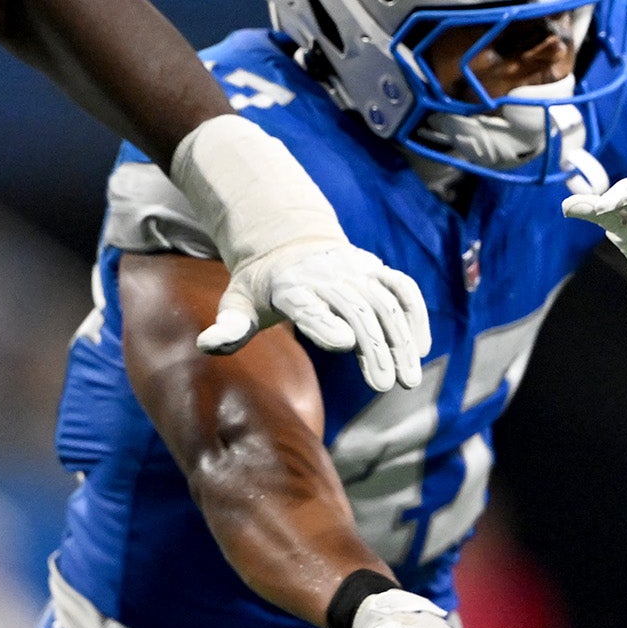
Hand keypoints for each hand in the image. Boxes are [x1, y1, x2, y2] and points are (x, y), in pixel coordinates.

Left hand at [172, 115, 434, 392]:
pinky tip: (421, 349)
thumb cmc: (261, 286)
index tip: (345, 344)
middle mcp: (325, 277)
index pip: (308, 305)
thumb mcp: (238, 303)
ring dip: (401, 342)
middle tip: (384, 386)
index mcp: (288, 287)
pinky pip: (403, 290)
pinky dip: (416, 316)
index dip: (325, 321)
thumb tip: (205, 345)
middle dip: (374, 348)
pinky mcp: (376, 271)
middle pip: (355, 311)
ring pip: (386, 304)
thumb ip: (229, 328)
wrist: (288, 242)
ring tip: (408, 379)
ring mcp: (355, 271)